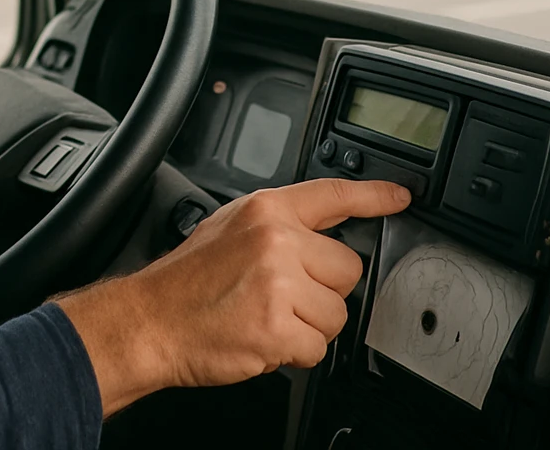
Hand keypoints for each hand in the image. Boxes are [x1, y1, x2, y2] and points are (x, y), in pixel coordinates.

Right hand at [56, 177, 410, 414]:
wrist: (149, 321)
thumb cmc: (184, 282)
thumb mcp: (228, 228)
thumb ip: (276, 227)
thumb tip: (317, 237)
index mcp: (265, 209)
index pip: (333, 195)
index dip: (374, 196)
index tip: (401, 197)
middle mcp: (276, 240)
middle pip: (346, 269)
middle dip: (322, 290)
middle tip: (280, 296)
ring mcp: (278, 282)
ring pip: (337, 313)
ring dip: (309, 326)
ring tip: (266, 317)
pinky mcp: (277, 326)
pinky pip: (318, 347)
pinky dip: (295, 353)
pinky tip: (264, 338)